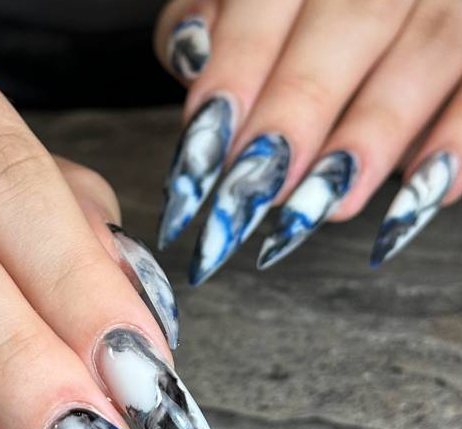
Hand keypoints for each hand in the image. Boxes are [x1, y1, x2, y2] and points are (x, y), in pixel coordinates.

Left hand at [155, 0, 461, 281]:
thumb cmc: (299, 4)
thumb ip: (215, 15)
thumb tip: (193, 57)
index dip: (236, 73)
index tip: (202, 155)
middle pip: (351, 22)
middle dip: (297, 114)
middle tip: (254, 194)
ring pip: (428, 53)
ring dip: (372, 139)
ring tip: (323, 208)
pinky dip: (456, 143)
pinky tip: (420, 197)